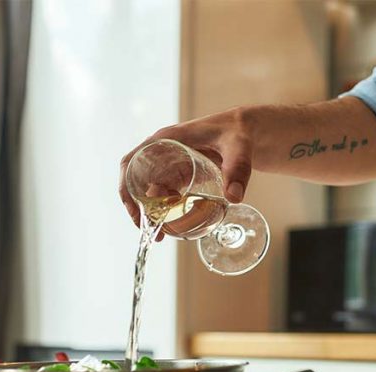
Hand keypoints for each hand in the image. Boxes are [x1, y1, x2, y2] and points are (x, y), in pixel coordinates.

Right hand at [119, 107, 253, 236]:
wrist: (249, 131)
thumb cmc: (239, 131)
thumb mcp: (239, 148)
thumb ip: (238, 169)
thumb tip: (233, 197)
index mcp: (167, 139)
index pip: (132, 161)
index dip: (127, 186)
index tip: (135, 210)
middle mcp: (164, 151)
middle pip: (137, 180)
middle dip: (138, 207)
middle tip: (151, 230)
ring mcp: (172, 163)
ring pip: (151, 190)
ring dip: (152, 212)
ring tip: (161, 235)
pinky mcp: (182, 174)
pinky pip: (166, 194)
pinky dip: (166, 210)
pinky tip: (174, 225)